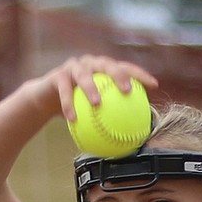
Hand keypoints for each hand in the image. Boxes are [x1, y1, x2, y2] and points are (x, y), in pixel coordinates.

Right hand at [33, 55, 159, 124]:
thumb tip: (134, 138)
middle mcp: (90, 64)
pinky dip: (68, 104)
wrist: (47, 99)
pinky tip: (72, 119)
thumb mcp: (94, 112)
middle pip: (107, 64)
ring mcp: (73, 67)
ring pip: (83, 74)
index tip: (154, 85)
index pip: (125, 68)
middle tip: (127, 90)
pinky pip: (64, 90)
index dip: (140, 74)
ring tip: (97, 103)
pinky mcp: (57, 75)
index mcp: (103, 69)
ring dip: (90, 88)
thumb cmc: (77, 107)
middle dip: (118, 74)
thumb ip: (112, 117)